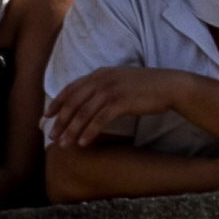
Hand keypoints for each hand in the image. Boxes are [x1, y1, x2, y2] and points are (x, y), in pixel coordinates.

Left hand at [47, 65, 187, 147]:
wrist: (171, 86)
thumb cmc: (148, 87)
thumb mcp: (122, 81)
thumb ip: (104, 87)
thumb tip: (88, 102)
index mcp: (100, 73)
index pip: (70, 88)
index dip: (56, 103)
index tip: (47, 116)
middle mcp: (102, 79)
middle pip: (73, 103)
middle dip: (61, 121)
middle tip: (53, 137)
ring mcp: (111, 89)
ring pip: (83, 113)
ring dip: (71, 131)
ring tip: (64, 145)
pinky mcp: (121, 101)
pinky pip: (98, 120)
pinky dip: (89, 132)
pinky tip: (83, 143)